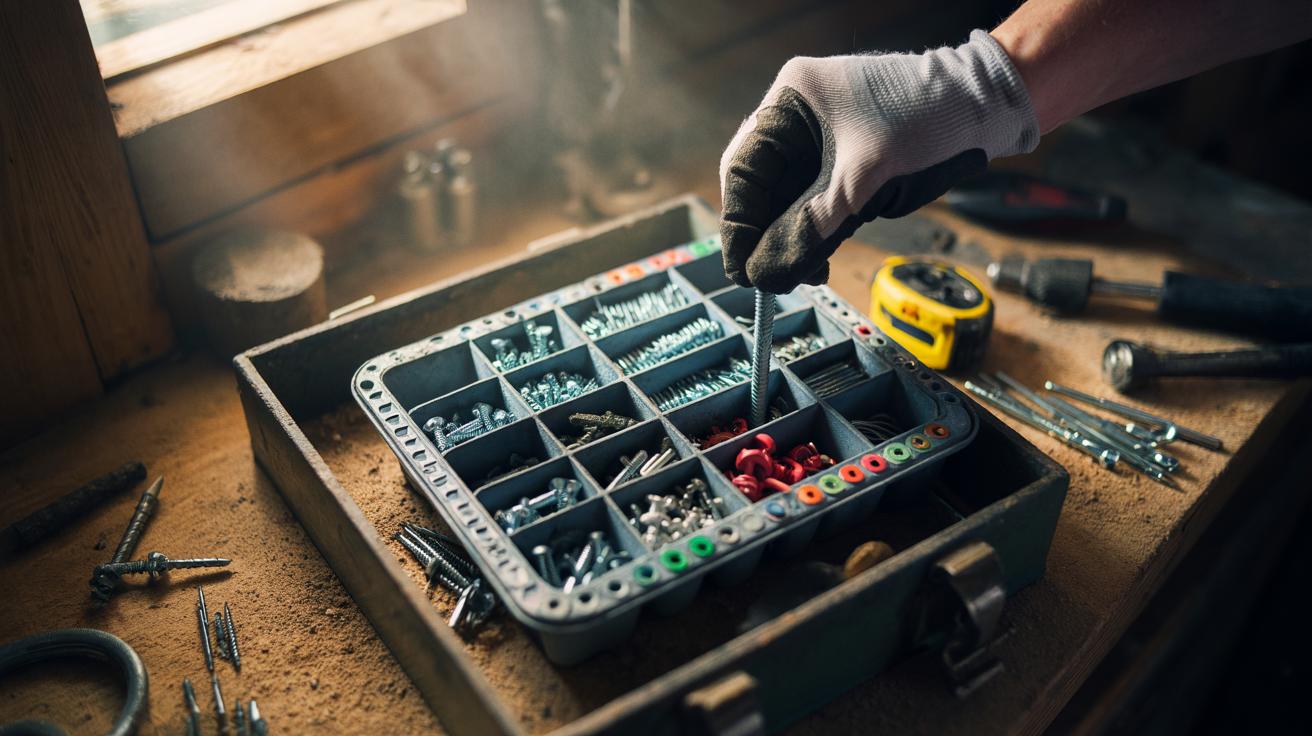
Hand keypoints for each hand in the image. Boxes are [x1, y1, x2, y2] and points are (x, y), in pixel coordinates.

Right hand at [719, 30, 1038, 292]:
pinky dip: (814, 230)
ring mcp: (822, 135)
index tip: (743, 269)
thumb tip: (764, 274)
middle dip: (764, 235)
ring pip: (787, 197)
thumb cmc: (929, 126)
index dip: (739, 226)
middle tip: (768, 278)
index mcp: (792, 99)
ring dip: (790, 238)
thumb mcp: (861, 186)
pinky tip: (818, 257)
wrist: (988, 112)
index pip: (743, 170)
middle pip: (761, 185)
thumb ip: (807, 233)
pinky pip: (814, 199)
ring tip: (800, 273)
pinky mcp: (844, 156)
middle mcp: (799, 114)